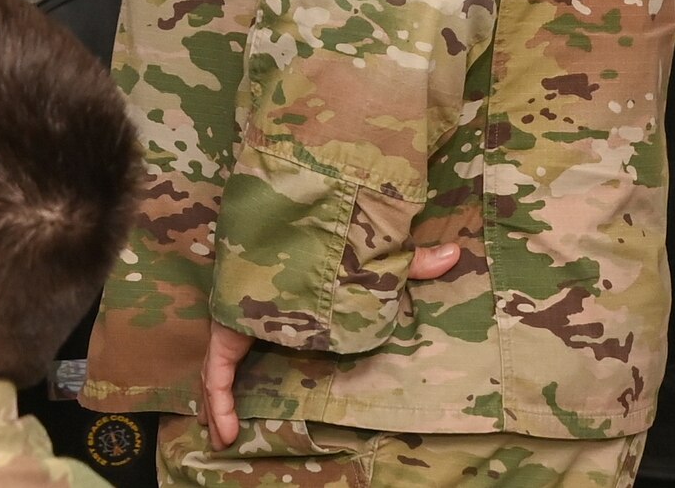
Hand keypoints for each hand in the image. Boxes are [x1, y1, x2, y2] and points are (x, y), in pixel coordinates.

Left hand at [200, 242, 461, 449]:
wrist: (295, 235)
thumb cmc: (333, 248)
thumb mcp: (374, 268)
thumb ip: (409, 266)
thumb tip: (456, 252)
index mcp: (282, 304)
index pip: (266, 331)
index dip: (259, 349)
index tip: (266, 369)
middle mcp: (255, 316)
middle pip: (237, 356)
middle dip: (231, 387)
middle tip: (234, 424)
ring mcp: (236, 325)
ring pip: (220, 372)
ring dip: (220, 405)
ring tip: (223, 438)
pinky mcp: (227, 333)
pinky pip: (218, 375)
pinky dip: (220, 403)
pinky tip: (225, 434)